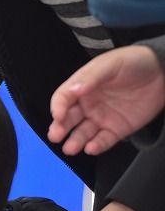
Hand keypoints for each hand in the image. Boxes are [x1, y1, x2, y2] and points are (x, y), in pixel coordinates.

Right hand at [49, 45, 164, 155]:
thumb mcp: (111, 64)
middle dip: (60, 128)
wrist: (164, 72)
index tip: (58, 115)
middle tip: (55, 136)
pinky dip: (96, 146)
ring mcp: (101, 118)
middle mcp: (88, 104)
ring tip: (70, 148)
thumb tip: (72, 90)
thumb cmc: (134, 62)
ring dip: (74, 141)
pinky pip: (103, 141)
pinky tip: (91, 148)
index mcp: (82, 86)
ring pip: (82, 133)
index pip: (63, 98)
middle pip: (68, 119)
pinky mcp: (116, 129)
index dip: (58, 107)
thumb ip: (91, 76)